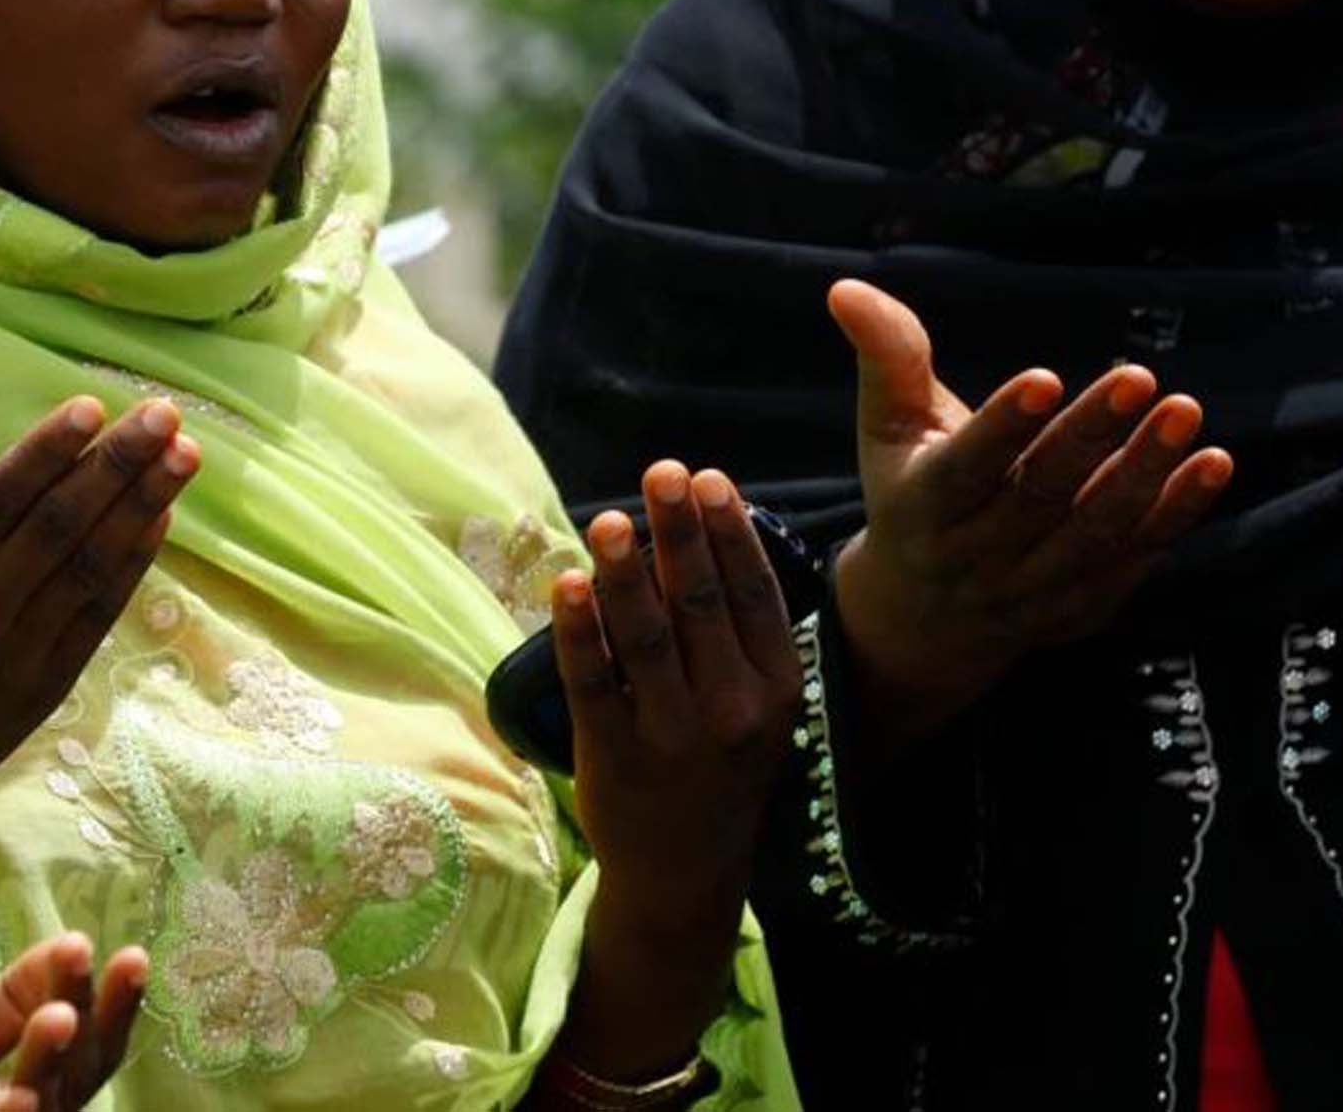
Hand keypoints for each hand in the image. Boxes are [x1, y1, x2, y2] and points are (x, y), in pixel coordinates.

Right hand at [0, 397, 197, 912]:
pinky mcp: (43, 692)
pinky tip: (160, 519)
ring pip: (87, 573)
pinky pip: (97, 619)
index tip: (89, 406)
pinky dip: (132, 567)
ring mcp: (12, 664)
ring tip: (185, 454)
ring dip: (141, 510)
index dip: (43, 455)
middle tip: (164, 415)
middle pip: (55, 533)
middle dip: (115, 468)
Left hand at [0, 934, 148, 1111]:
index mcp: (35, 1078)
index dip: (110, 1000)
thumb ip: (9, 1003)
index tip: (125, 953)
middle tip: (130, 963)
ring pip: (51, 1095)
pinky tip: (22, 1092)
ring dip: (56, 1055)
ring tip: (60, 1015)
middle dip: (110, 1014)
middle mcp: (37, 1105)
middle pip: (87, 1065)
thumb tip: (69, 947)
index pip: (87, 1039)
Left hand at [543, 461, 799, 1082]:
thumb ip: (738, 632)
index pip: (754, 595)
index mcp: (776, 688)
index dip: (729, 533)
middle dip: (678, 532)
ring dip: (624, 571)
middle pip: (699, 603)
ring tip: (608, 518)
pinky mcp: (614, 754)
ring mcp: (671, 734)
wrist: (687, 870)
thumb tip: (697, 530)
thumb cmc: (722, 764)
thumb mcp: (757, 704)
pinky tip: (566, 583)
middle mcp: (731, 710)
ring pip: (644, 636)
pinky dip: (577, 630)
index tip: (707, 479)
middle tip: (661, 472)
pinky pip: (592, 681)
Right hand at [823, 282, 1232, 747]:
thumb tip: (846, 287)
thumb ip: (886, 358)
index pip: (964, 468)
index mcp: (922, 508)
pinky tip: (1211, 465)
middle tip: (1139, 376)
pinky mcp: (1081, 608)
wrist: (926, 620)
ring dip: (1144, 477)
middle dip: (1089, 437)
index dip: (1003, 425)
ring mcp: (1031, 591)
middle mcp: (974, 557)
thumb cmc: (909, 494)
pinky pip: (1133, 561)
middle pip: (1038, 497)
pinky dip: (1174, 516)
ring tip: (1186, 412)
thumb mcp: (889, 428)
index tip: (1045, 378)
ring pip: (1093, 534)